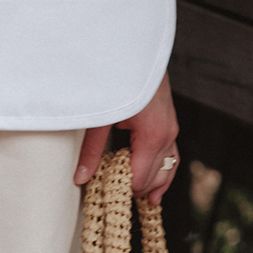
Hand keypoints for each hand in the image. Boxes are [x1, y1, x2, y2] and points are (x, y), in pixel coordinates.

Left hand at [75, 73, 179, 204]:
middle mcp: (167, 134)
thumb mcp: (100, 117)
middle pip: (155, 176)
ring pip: (168, 167)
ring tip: (143, 203)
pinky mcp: (169, 122)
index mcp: (151, 136)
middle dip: (137, 189)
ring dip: (154, 184)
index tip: (105, 197)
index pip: (140, 178)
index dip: (122, 190)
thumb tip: (81, 178)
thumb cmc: (116, 79)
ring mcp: (171, 128)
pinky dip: (163, 170)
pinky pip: (170, 154)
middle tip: (116, 200)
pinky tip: (157, 185)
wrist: (133, 49)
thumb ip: (91, 150)